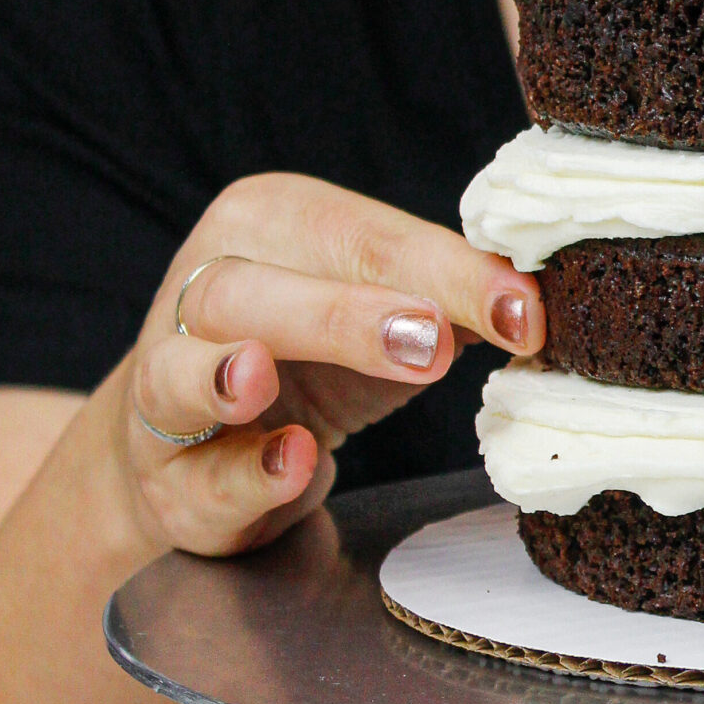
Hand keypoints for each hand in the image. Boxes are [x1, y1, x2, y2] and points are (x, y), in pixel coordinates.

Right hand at [110, 174, 542, 559]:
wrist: (206, 449)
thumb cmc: (316, 360)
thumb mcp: (392, 315)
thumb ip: (455, 300)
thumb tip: (540, 302)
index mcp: (268, 225)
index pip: (360, 239)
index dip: (445, 273)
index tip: (523, 311)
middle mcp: (202, 290)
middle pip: (248, 287)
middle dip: (339, 313)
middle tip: (428, 340)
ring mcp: (165, 386)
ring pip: (177, 372)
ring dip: (222, 376)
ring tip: (261, 380)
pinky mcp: (163, 478)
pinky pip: (195, 475)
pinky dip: (245, 473)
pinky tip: (293, 462)